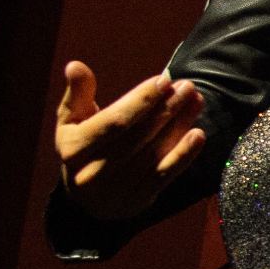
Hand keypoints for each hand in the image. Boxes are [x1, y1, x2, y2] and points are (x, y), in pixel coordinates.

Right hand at [54, 61, 206, 221]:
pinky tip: (198, 134)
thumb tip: (75, 66)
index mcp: (73, 149)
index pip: (113, 122)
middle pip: (137, 137)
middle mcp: (92, 174)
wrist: (88, 200)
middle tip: (187, 87)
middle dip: (165, 109)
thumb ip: (77, 93)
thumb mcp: (71, 121)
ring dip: (178, 126)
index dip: (140, 101)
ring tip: (196, 101)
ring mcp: (115, 191)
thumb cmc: (82, 148)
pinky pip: (163, 176)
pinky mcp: (136, 202)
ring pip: (153, 154)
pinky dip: (183, 155)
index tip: (164, 81)